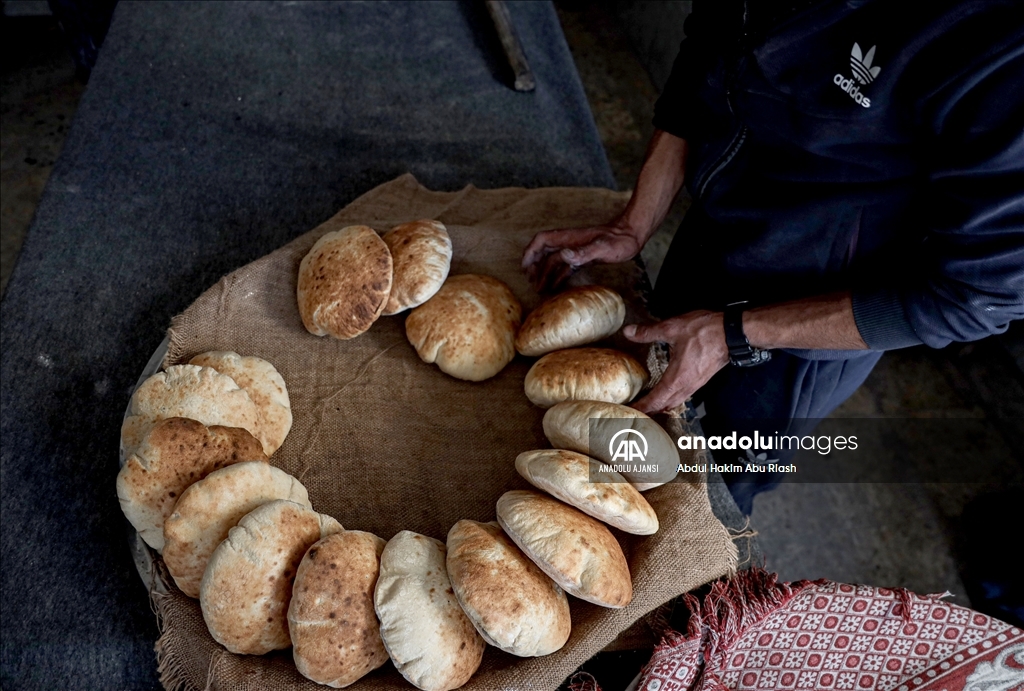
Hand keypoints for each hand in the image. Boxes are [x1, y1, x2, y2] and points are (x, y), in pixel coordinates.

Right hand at [521, 223, 642, 291]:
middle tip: (531, 282)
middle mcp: (569, 243)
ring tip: (540, 288)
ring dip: (544, 273)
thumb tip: (563, 256)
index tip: (525, 267)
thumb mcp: (602, 247)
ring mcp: (576, 250)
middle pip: (543, 251)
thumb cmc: (619, 240)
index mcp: (569, 238)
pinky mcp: (584, 257)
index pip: (542, 240)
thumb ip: (582, 252)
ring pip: (553, 260)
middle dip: (534, 265)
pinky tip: (556, 288)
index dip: (530, 252)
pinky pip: (565, 267)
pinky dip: (557, 277)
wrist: (632, 236)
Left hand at [624, 310, 729, 413]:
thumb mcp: (672, 328)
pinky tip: (666, 392)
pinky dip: (670, 399)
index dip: (640, 408)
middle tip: (633, 413)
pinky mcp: (699, 379)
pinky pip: (682, 396)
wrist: (732, 333)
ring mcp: (694, 384)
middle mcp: (686, 386)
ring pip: (674, 402)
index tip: (628, 413)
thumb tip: (629, 332)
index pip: (654, 401)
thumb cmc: (705, 332)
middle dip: (648, 412)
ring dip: (660, 407)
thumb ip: (648, 332)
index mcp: (677, 379)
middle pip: (664, 407)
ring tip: (647, 406)